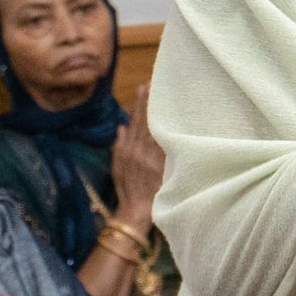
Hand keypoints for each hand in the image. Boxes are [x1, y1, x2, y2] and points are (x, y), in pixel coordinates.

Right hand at [111, 85, 165, 230]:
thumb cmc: (128, 190)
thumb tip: (121, 126)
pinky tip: (177, 119)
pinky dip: (172, 131)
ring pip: (158, 130)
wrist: (137, 212)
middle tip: (157, 83)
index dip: (140, 104)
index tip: (144, 88)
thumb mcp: (117, 168)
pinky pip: (168, 145)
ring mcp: (152, 159)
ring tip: (168, 94)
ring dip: (162, 112)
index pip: (136, 122)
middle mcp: (139, 152)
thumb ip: (119, 146)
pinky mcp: (163, 167)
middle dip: (152, 102)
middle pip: (147, 122)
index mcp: (128, 151)